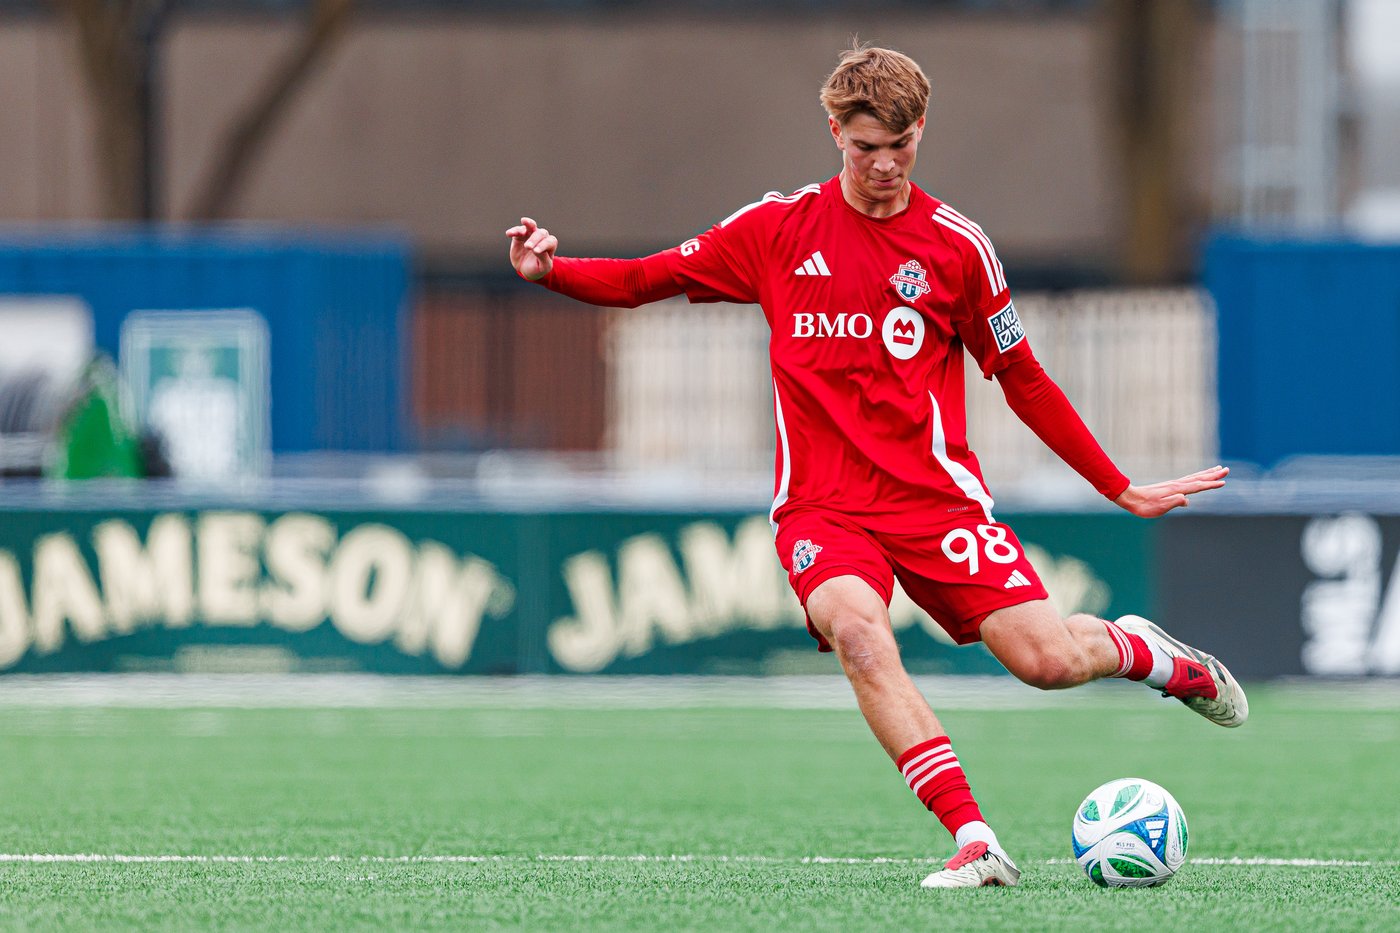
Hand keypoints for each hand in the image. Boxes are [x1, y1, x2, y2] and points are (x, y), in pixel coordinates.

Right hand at [505, 216, 557, 280]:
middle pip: (540, 233)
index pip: (549, 241)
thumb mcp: (543, 267)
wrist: (525, 270)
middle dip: (534, 239)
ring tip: (520, 232)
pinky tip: (509, 234)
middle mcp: (542, 238)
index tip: (535, 251)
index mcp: (550, 246)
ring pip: (531, 226)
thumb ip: (543, 258)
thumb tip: (536, 249)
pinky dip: (514, 231)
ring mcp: (531, 235)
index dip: (543, 245)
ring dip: (527, 226)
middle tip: (528, 247)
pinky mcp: (520, 235)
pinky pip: (517, 230)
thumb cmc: (537, 268)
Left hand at [1112, 465, 1228, 517]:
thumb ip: (1173, 502)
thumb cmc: (1144, 506)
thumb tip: (1186, 500)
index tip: (1223, 482)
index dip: (1211, 484)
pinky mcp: (1170, 486)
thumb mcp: (1159, 508)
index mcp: (1177, 490)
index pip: (1197, 486)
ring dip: (1207, 473)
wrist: (1131, 498)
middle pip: (1199, 478)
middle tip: (1226, 470)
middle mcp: (1177, 485)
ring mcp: (1174, 484)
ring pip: (1194, 477)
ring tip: (1217, 469)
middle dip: (1213, 475)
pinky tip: (1198, 479)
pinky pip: (1188, 480)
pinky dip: (1196, 477)